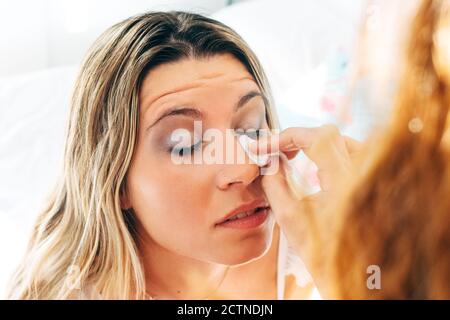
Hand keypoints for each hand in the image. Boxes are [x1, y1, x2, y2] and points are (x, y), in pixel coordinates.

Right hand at [249, 125, 362, 292]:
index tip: (266, 146)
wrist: (356, 274)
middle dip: (297, 138)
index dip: (287, 136)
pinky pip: (353, 152)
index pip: (317, 138)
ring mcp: (373, 178)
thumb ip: (274, 184)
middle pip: (329, 135)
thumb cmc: (323, 253)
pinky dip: (330, 150)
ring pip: (342, 140)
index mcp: (345, 185)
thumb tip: (268, 160)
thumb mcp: (290, 220)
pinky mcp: (374, 182)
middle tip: (276, 151)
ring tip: (293, 155)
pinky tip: (315, 163)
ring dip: (314, 142)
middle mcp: (365, 175)